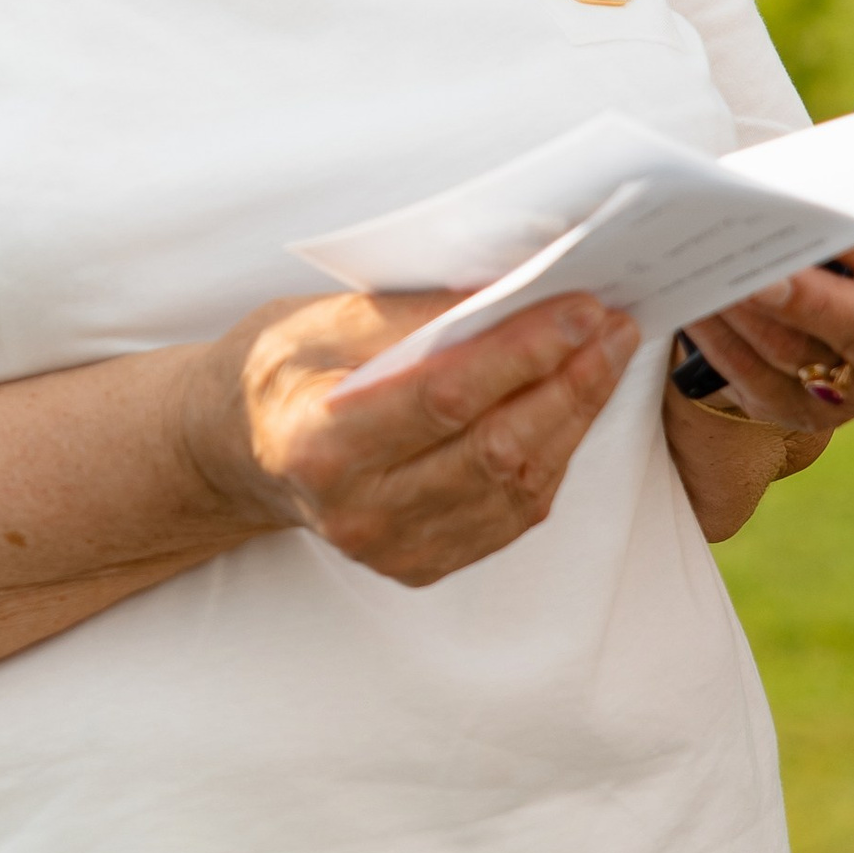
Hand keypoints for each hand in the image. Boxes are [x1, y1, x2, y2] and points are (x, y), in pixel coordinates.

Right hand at [189, 286, 641, 587]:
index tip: (583, 308)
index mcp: (321, 444)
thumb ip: (418, 313)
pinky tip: (571, 404)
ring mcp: (394, 549)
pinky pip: (513, 513)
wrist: (239, 451)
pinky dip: (553, 454)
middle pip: (495, 448)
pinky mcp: (425, 564)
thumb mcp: (325, 320)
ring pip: (517, 485)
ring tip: (607, 354)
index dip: (524, 353)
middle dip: (569, 381)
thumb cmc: (283, 372)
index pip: (445, 397)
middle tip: (614, 326)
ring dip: (574, 415)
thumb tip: (518, 288)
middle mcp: (358, 513)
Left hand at [681, 211, 853, 438]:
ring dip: (748, 317)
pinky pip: (758, 383)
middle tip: (760, 275)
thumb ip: (849, 201)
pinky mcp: (811, 416)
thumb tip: (786, 187)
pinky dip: (721, 345)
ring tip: (708, 279)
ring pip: (798, 357)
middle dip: (807, 300)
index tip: (826, 217)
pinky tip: (694, 309)